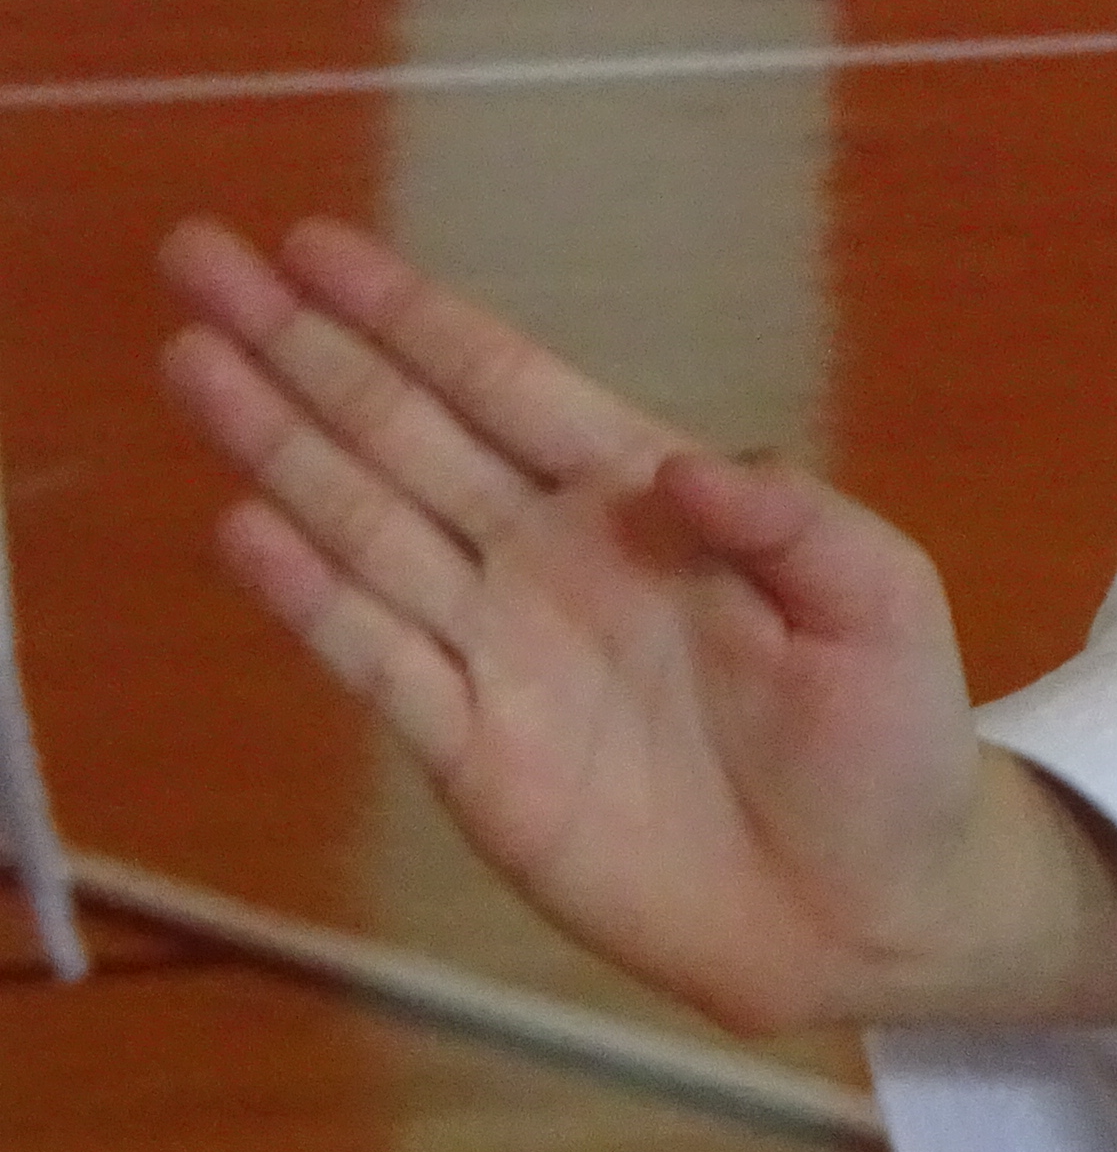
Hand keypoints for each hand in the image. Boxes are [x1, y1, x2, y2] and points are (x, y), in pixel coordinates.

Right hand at [158, 214, 1116, 1035]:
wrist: (868, 907)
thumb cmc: (891, 739)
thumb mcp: (881, 603)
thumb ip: (796, 524)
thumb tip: (682, 469)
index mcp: (648, 500)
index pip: (505, 382)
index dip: (410, 314)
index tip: (317, 244)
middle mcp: (552, 559)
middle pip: (404, 431)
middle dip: (303, 348)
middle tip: (199, 259)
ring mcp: (503, 653)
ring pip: (363, 526)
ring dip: (276, 447)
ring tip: (190, 360)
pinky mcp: (477, 758)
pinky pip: (377, 661)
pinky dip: (309, 596)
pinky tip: (244, 529)